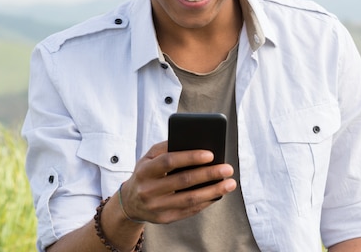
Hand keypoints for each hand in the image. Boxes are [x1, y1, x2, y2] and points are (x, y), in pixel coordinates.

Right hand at [119, 141, 236, 223]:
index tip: (211, 154)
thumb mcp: (148, 157)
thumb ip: (167, 147)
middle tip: (227, 168)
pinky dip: (207, 201)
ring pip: (190, 199)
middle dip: (209, 174)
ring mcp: (157, 207)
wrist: (130, 202)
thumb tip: (194, 141)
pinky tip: (219, 193)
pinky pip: (190, 210)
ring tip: (230, 183)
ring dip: (213, 191)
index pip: (169, 162)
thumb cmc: (146, 173)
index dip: (190, 157)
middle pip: (183, 181)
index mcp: (145, 171)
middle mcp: (149, 190)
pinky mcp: (165, 219)